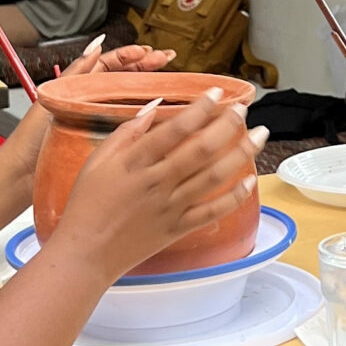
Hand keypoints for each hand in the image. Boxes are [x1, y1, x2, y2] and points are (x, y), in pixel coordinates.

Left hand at [1, 38, 177, 179]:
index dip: (130, 56)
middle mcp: (91, 103)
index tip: (147, 51)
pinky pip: (127, 127)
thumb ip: (76, 72)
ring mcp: (98, 123)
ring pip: (129, 102)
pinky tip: (159, 115)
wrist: (24, 173)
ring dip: (149, 90)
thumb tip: (95, 44)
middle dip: (147, 67)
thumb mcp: (54, 96)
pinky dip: (144, 119)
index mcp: (79, 88)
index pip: (110, 65)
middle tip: (166, 59)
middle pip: (124, 80)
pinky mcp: (102, 143)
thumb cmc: (31, 138)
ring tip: (169, 82)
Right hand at [52, 89, 267, 282]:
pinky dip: (234, 197)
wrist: (86, 252)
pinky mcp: (177, 228)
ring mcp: (170, 207)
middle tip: (244, 110)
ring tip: (259, 136)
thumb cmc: (87, 204)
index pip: (174, 129)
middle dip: (227, 126)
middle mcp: (157, 183)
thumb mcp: (97, 161)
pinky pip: (212, 212)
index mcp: (135, 163)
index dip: (199, 108)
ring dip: (240, 155)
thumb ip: (127, 132)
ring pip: (213, 177)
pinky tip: (250, 181)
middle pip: (201, 150)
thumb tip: (155, 106)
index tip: (216, 93)